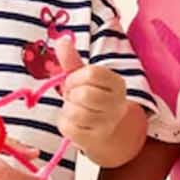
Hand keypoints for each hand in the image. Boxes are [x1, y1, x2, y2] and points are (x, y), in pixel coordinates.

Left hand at [55, 37, 127, 156]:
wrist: (104, 130)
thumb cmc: (91, 98)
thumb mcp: (83, 76)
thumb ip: (71, 59)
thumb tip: (62, 40)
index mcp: (117, 84)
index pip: (92, 73)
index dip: (76, 77)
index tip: (74, 81)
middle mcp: (117, 104)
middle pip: (85, 94)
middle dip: (72, 94)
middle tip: (74, 97)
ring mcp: (107, 123)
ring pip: (76, 113)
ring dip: (68, 110)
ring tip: (75, 109)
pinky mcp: (94, 139)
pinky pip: (69, 128)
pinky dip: (66, 124)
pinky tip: (74, 123)